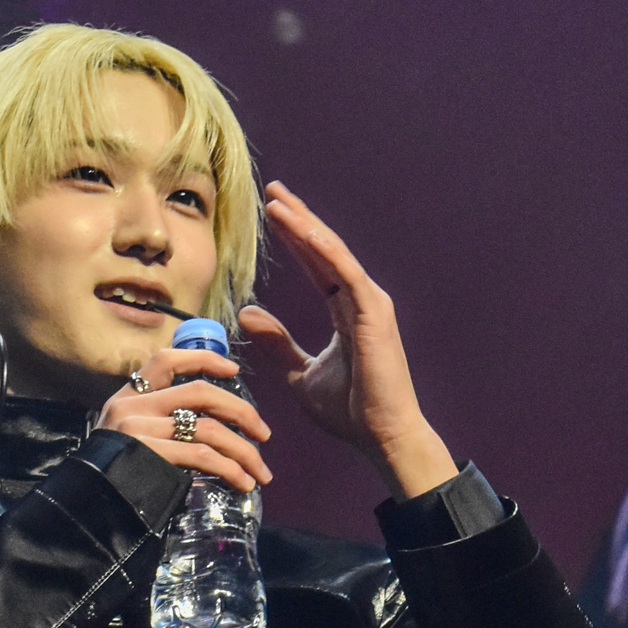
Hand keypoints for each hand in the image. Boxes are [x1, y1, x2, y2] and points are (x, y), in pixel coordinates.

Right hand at [98, 344, 272, 492]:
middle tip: (263, 435)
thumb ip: (153, 425)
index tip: (233, 370)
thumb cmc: (109, 479)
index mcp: (127, 397)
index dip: (203, 359)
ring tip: (259, 473)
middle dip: (242, 413)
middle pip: (201, 393)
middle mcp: (132, 406)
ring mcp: (140, 429)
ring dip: (243, 451)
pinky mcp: (150, 454)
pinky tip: (243, 483)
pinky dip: (230, 469)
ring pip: (209, 429)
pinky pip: (203, 456)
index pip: (166, 360)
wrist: (83, 507)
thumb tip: (203, 427)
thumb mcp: (123, 439)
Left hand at [238, 181, 456, 498]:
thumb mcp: (299, 373)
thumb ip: (277, 343)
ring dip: (305, 226)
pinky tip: (303, 230)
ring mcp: (371, 304)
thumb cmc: (350, 411)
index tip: (272, 213)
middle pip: (324, 250)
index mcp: (346, 312)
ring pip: (333, 254)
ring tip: (279, 202)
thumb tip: (247, 314)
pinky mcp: (374, 314)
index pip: (317, 265)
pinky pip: (346, 274)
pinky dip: (325, 250)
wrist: (380, 436)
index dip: (295, 238)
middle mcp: (361, 300)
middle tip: (273, 191)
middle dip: (298, 219)